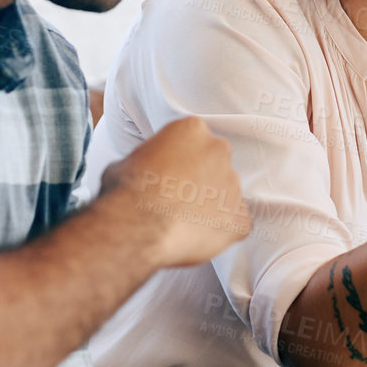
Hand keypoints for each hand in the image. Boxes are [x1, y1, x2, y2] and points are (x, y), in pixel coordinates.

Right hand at [99, 116, 251, 266]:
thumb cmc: (126, 193)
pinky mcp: (240, 218)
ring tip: (181, 222)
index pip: (194, 140)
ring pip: (225, 195)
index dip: (180, 160)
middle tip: (177, 199)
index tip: (169, 175)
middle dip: (200, 180)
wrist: (137, 226)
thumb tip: (142, 170)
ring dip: (210, 206)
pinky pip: (235, 224)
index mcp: (192, 129)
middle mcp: (218, 151)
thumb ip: (147, 159)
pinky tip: (195, 237)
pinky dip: (220, 232)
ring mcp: (233, 184)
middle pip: (214, 164)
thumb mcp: (127, 160)